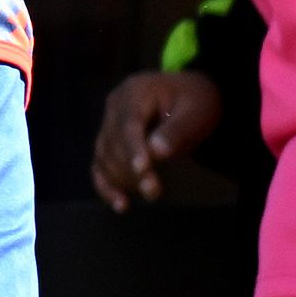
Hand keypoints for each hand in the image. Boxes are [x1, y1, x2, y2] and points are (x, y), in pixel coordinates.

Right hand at [91, 69, 221, 211]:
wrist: (187, 95)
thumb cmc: (194, 101)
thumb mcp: (196, 110)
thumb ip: (177, 129)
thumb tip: (156, 152)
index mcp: (134, 92)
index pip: (128, 123)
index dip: (133, 148)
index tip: (142, 170)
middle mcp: (114, 107)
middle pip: (113, 142)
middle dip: (131, 170)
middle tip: (154, 192)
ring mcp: (107, 124)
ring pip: (104, 155)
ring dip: (122, 179)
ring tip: (149, 194)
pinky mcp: (108, 142)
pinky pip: (99, 165)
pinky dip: (106, 185)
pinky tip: (120, 204)